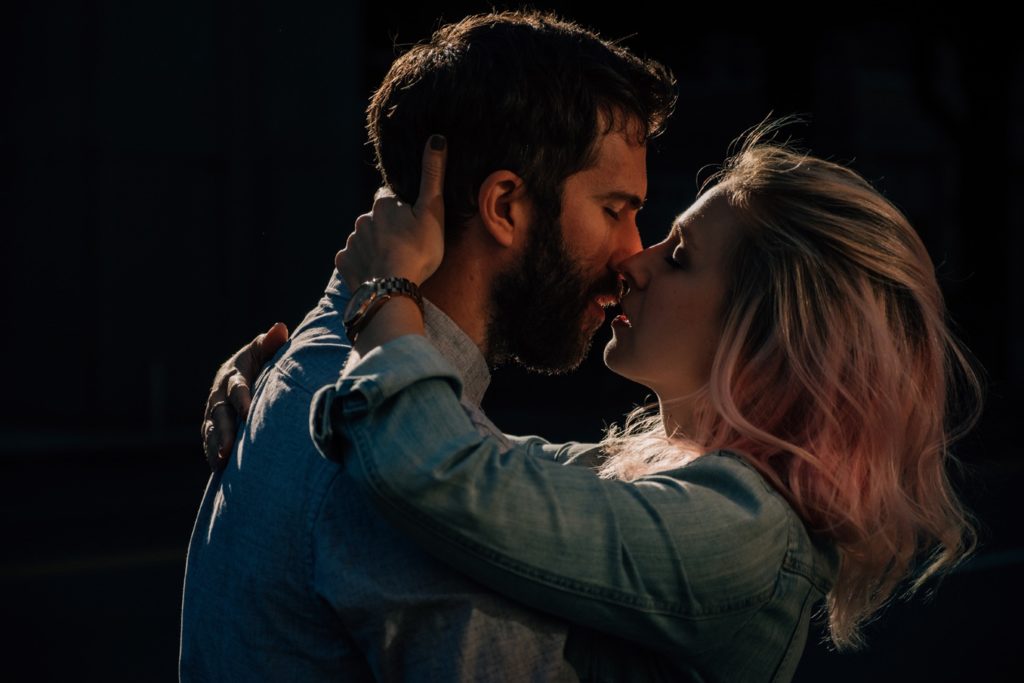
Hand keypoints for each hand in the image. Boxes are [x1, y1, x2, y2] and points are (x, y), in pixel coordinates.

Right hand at [201, 322, 289, 469]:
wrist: (244, 374)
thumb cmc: (260, 362)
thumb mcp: (263, 351)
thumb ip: (270, 344)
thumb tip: (279, 328)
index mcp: (233, 374)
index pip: (237, 387)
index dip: (242, 399)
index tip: (248, 412)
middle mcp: (219, 393)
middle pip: (220, 413)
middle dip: (224, 431)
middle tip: (228, 449)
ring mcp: (214, 411)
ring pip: (211, 429)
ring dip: (214, 446)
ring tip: (221, 462)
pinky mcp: (213, 425)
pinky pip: (209, 439)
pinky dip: (212, 452)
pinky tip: (219, 468)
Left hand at [336, 135, 446, 289]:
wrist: (392, 288)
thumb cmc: (417, 251)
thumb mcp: (432, 211)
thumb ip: (432, 175)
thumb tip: (436, 138)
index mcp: (383, 204)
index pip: (392, 201)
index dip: (403, 212)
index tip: (414, 227)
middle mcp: (362, 218)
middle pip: (377, 220)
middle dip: (388, 230)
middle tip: (406, 248)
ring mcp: (351, 242)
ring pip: (365, 240)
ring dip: (376, 248)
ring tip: (393, 264)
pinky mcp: (344, 263)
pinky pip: (354, 260)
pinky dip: (363, 265)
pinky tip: (377, 274)